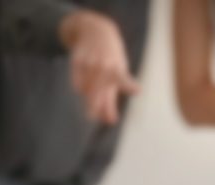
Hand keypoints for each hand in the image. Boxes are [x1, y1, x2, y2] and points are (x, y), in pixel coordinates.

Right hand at [60, 9, 138, 124]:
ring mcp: (91, 62)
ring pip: (85, 89)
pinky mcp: (77, 60)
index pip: (124, 80)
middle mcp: (105, 66)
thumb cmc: (111, 59)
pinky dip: (80, 87)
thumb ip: (111, 101)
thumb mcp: (116, 76)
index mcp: (118, 71)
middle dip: (95, 106)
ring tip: (92, 91)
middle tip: (91, 117)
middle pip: (98, 92)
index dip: (130, 85)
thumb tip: (110, 122)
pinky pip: (76, 83)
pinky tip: (84, 84)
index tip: (137, 90)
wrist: (96, 31)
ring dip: (88, 96)